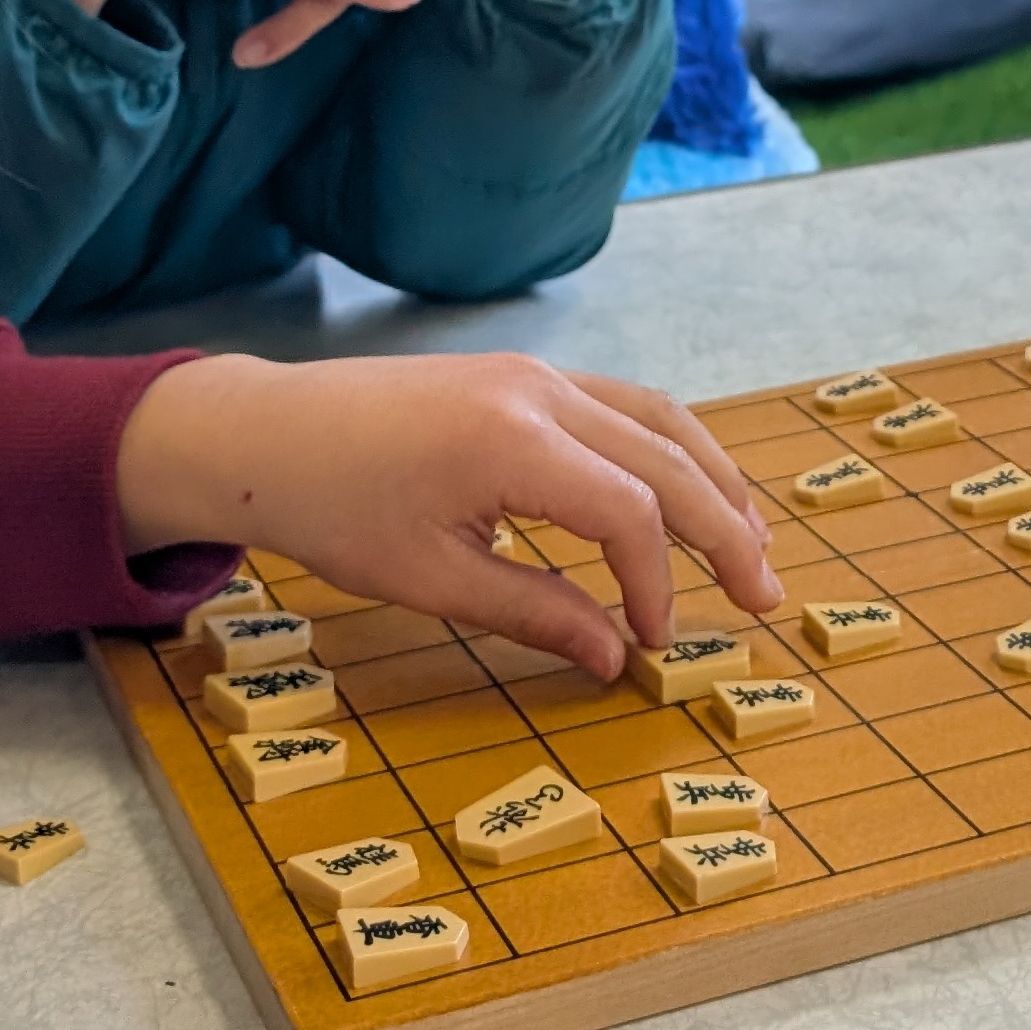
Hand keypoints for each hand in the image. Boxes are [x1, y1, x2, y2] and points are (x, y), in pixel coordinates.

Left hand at [118, 351, 783, 677]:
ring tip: (752, 542)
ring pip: (660, 418)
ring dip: (714, 479)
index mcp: (513, 442)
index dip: (659, 585)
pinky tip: (686, 492)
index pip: (631, 513)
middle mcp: (540, 391)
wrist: (264, 432)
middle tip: (766, 597)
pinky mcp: (525, 374)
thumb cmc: (333, 510)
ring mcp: (536, 372)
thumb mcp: (431, 580)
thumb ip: (535, 613)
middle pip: (669, 457)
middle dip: (725, 530)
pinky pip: (623, 405)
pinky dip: (670, 450)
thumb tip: (614, 657)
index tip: (654, 644)